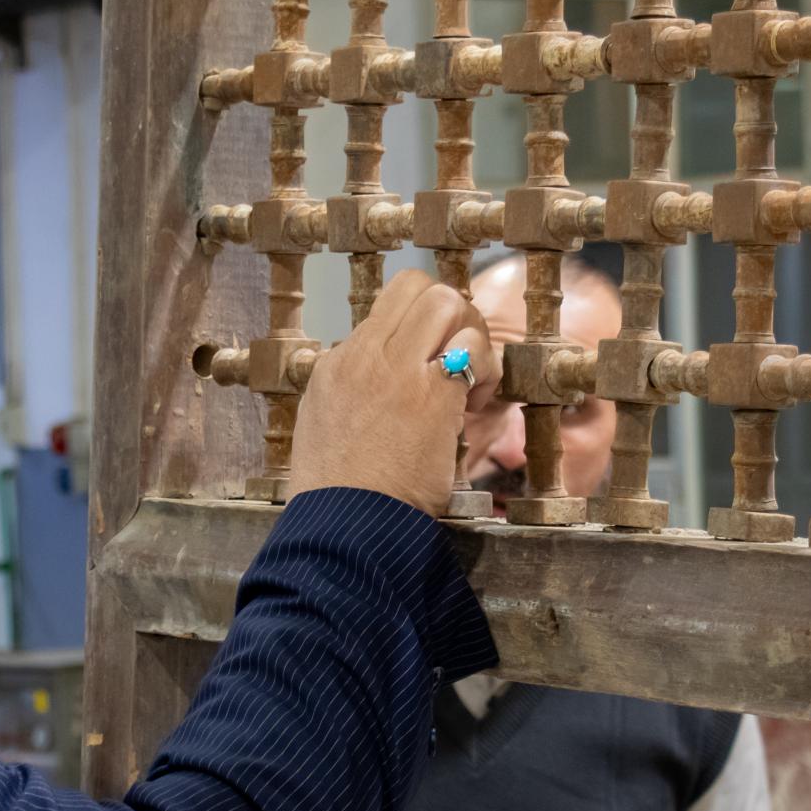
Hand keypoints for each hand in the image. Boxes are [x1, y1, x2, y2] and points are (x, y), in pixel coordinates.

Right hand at [289, 271, 500, 514]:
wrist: (346, 523)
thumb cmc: (338, 489)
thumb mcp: (324, 423)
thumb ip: (352, 389)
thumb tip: (380, 375)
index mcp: (337, 363)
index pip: (389, 302)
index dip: (422, 321)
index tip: (431, 358)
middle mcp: (365, 355)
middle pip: (420, 287)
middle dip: (454, 315)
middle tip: (461, 359)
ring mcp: (397, 370)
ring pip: (448, 303)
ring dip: (472, 336)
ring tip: (469, 381)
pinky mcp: (431, 395)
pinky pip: (473, 350)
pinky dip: (486, 370)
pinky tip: (474, 405)